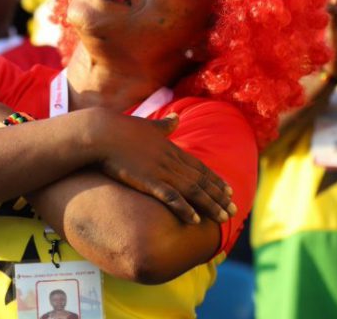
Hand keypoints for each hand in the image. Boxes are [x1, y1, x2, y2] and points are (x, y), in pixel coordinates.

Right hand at [81, 107, 235, 224]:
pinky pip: (171, 197)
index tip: (229, 191)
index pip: (200, 167)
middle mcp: (171, 160)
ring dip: (210, 205)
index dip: (215, 180)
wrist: (102, 132)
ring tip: (224, 218)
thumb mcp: (148, 125)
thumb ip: (164, 125)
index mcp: (171, 148)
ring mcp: (161, 170)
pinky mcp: (148, 180)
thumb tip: (176, 117)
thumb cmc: (121, 128)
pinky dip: (185, 209)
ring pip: (193, 190)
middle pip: (201, 181)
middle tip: (234, 210)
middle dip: (219, 196)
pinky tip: (195, 220)